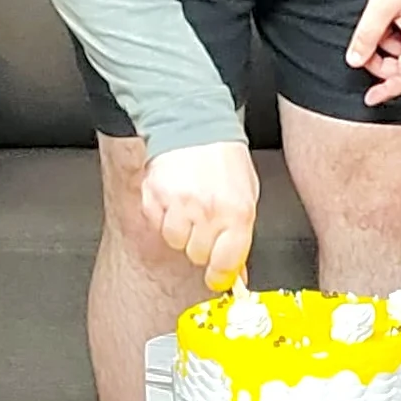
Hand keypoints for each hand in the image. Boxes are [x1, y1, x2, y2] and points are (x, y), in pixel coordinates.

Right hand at [140, 140, 262, 292]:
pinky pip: (157, 225)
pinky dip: (164, 216)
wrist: (194, 125)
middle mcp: (208, 211)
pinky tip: (175, 197)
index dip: (220, 274)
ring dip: (182, 230)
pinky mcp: (154, 198)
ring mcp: (178, 205)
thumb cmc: (223, 159)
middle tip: (207, 222)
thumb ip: (241, 236)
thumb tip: (237, 274)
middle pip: (198, 256)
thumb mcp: (246, 196)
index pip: (226, 263)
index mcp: (237, 212)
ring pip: (176, 242)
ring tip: (190, 206)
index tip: (217, 275)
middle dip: (203, 244)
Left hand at [346, 0, 400, 104]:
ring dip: (388, 47)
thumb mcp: (380, 7)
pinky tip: (387, 18)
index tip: (371, 97)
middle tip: (365, 53)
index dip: (386, 91)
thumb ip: (366, 36)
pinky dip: (396, 34)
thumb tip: (356, 59)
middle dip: (383, 66)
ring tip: (376, 26)